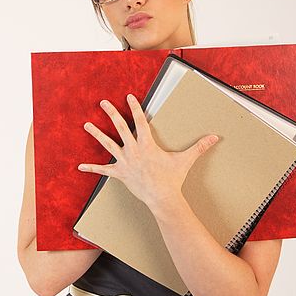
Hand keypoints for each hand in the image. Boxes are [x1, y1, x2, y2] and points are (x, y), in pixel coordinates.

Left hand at [77, 94, 218, 208]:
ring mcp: (125, 162)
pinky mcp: (120, 174)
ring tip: (86, 124)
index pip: (140, 120)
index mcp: (147, 144)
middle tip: (103, 102)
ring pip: (108, 144)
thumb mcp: (186, 160)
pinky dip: (92, 168)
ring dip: (96, 134)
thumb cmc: (172, 179)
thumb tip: (215, 137)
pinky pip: (103, 170)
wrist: (162, 198)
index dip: (134, 107)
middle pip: (120, 127)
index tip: (129, 96)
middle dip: (111, 113)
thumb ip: (199, 147)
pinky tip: (80, 166)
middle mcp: (133, 150)